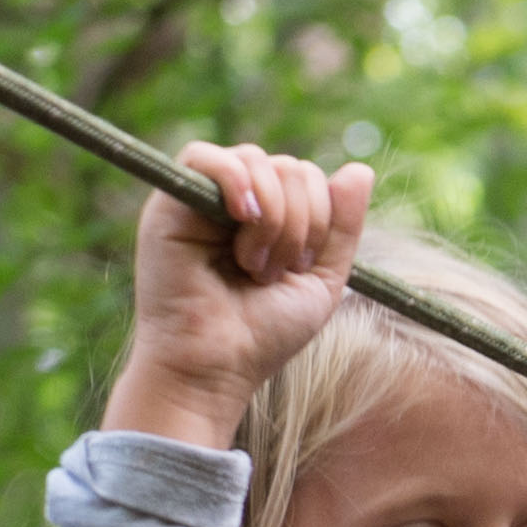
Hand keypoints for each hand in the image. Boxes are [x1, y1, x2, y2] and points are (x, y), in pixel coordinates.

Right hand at [102, 141, 372, 449]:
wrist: (214, 370)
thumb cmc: (262, 336)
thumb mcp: (319, 280)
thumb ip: (341, 226)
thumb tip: (360, 169)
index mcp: (265, 217)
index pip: (305, 176)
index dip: (320, 213)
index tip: (300, 268)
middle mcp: (229, 203)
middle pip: (285, 165)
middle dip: (298, 220)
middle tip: (273, 272)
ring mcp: (196, 201)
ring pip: (253, 160)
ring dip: (271, 215)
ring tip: (253, 264)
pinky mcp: (166, 205)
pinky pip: (202, 157)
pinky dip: (234, 180)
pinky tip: (244, 216)